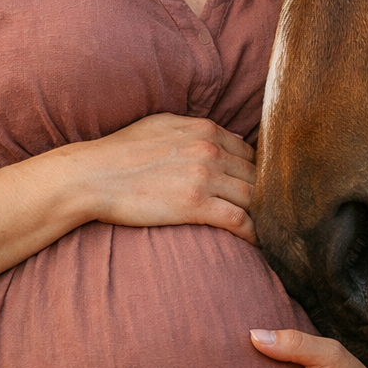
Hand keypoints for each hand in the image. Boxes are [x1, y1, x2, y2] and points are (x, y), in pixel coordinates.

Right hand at [72, 114, 256, 242]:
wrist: (93, 175)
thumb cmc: (122, 150)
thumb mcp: (163, 124)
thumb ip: (196, 129)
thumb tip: (224, 136)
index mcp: (206, 129)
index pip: (250, 152)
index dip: (258, 172)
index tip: (260, 190)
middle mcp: (211, 150)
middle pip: (257, 174)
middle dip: (267, 194)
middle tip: (274, 213)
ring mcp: (204, 177)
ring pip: (254, 196)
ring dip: (265, 214)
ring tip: (271, 230)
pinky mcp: (195, 205)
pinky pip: (240, 220)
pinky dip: (254, 232)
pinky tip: (259, 243)